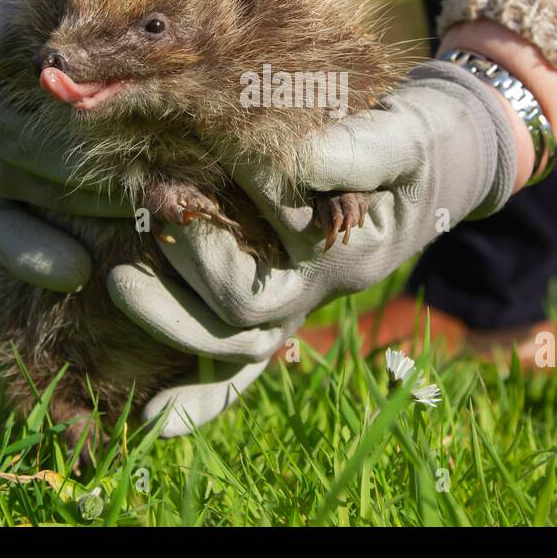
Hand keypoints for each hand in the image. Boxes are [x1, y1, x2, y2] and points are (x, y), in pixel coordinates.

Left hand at [107, 59, 518, 431]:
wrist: (438, 167)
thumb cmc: (412, 145)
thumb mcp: (399, 139)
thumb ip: (357, 151)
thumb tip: (299, 161)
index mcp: (346, 249)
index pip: (289, 226)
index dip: (249, 186)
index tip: (215, 135)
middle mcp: (318, 290)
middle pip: (245, 299)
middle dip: (191, 253)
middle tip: (154, 197)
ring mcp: (296, 307)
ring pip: (228, 342)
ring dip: (168, 317)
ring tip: (118, 280)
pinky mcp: (277, 311)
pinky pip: (237, 374)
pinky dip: (198, 402)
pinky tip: (151, 422)